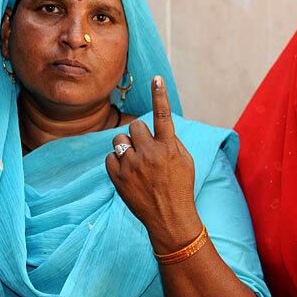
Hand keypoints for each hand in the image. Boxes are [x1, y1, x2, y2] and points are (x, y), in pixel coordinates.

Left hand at [106, 76, 201, 253]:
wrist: (169, 218)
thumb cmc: (180, 187)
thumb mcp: (185, 161)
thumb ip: (171, 141)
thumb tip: (157, 126)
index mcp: (169, 148)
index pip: (163, 115)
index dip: (160, 95)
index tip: (156, 78)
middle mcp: (149, 154)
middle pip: (134, 126)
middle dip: (138, 134)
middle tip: (145, 148)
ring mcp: (132, 166)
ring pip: (119, 140)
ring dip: (127, 147)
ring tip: (136, 162)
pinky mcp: (118, 178)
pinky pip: (110, 157)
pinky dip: (118, 162)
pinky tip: (128, 173)